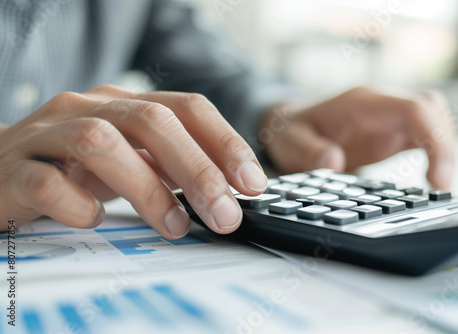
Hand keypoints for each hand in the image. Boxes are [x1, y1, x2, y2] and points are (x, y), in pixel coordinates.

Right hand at [0, 85, 267, 236]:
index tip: (253, 183)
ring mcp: (47, 134)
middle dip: (197, 170)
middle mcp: (88, 108)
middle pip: (151, 121)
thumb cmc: (72, 167)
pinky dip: (78, 205)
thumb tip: (228, 190)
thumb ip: (170, 167)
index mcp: (123, 104)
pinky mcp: (13, 169)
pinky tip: (95, 220)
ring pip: (100, 143)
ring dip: (148, 189)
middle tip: (224, 215)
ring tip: (174, 227)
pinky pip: (45, 180)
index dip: (225, 142)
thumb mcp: (130, 159)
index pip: (186, 108)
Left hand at [261, 86, 454, 188]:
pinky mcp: (391, 129)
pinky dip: (435, 152)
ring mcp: (387, 115)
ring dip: (443, 148)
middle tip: (442, 186)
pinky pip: (424, 133)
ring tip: (439, 184)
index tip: (438, 178)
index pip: (412, 109)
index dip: (434, 139)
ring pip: (433, 119)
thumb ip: (307, 151)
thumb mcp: (288, 142)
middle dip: (445, 146)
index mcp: (360, 103)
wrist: (290, 124)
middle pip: (431, 110)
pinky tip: (431, 178)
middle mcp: (380, 104)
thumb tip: (334, 161)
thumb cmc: (291, 131)